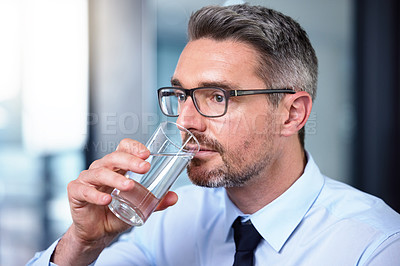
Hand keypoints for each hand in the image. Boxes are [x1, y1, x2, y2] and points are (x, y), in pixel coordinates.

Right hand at [53, 138, 177, 264]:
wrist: (98, 233)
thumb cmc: (116, 212)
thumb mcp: (139, 206)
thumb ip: (156, 202)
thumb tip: (175, 197)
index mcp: (116, 167)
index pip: (123, 148)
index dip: (134, 147)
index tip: (147, 154)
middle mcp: (101, 168)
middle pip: (113, 157)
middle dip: (130, 161)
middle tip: (145, 168)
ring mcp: (87, 179)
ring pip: (100, 173)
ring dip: (115, 179)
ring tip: (130, 186)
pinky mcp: (76, 192)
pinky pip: (84, 190)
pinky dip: (95, 195)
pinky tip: (106, 200)